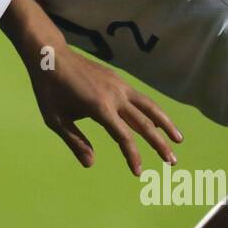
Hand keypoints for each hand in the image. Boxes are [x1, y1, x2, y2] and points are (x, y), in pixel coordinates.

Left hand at [28, 47, 182, 174]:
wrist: (51, 55)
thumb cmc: (49, 90)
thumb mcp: (55, 119)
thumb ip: (75, 141)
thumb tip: (90, 164)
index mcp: (99, 107)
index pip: (123, 137)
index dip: (132, 156)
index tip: (138, 172)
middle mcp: (114, 95)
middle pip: (144, 123)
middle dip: (159, 144)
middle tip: (172, 162)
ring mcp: (118, 85)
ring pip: (149, 106)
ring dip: (166, 124)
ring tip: (179, 140)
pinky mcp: (118, 79)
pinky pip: (139, 98)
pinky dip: (152, 111)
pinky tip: (156, 121)